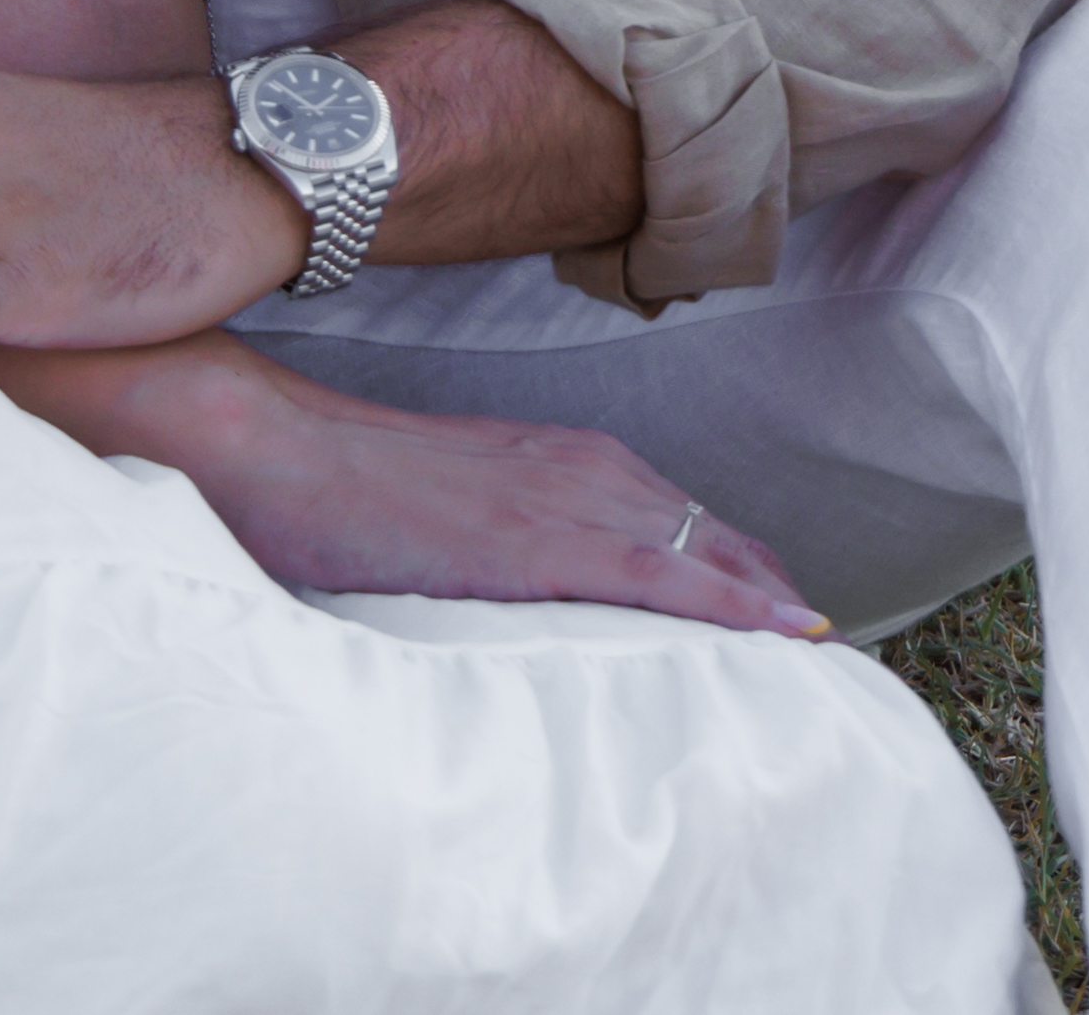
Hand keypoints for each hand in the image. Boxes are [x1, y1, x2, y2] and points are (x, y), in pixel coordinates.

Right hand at [129, 354, 829, 638]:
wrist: (268, 446)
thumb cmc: (331, 481)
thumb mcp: (439, 500)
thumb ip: (492, 529)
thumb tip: (505, 582)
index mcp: (552, 455)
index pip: (674, 512)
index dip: (732, 561)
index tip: (777, 607)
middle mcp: (576, 466)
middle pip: (707, 529)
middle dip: (764, 584)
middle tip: (817, 639)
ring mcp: (559, 499)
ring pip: (701, 548)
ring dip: (764, 595)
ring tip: (819, 643)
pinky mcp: (534, 541)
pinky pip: (658, 576)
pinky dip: (730, 603)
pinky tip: (780, 633)